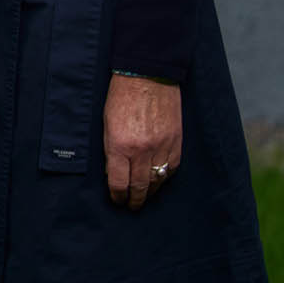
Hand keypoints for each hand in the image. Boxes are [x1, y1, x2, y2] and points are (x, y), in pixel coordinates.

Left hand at [105, 73, 183, 209]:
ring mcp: (162, 147)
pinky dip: (165, 177)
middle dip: (135, 199)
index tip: (117, 200)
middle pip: (140, 186)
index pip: (119, 182)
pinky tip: (159, 179)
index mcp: (120, 145)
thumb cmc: (121, 97)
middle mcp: (142, 150)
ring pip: (158, 180)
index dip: (118, 195)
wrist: (147, 76)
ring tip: (145, 196)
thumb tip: (114, 172)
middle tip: (132, 206)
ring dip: (151, 191)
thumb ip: (111, 150)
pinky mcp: (176, 142)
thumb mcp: (106, 124)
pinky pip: (172, 168)